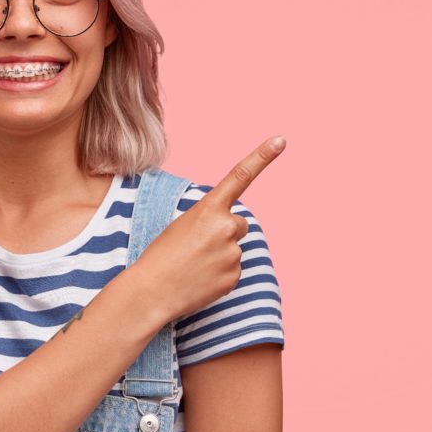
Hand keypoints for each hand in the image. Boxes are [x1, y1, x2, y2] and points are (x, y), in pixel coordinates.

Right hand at [128, 135, 286, 322]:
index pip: (240, 176)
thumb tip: (230, 234)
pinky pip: (233, 270)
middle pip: (239, 224)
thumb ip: (210, 220)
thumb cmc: (161, 255)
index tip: (281, 140)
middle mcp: (227, 226)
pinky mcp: (234, 276)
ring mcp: (233, 253)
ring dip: (219, 254)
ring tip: (194, 264)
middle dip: (224, 232)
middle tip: (197, 246)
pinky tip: (199, 279)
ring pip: (235, 248)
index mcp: (209, 208)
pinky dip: (219, 274)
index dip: (262, 156)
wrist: (151, 291)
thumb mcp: (182, 224)